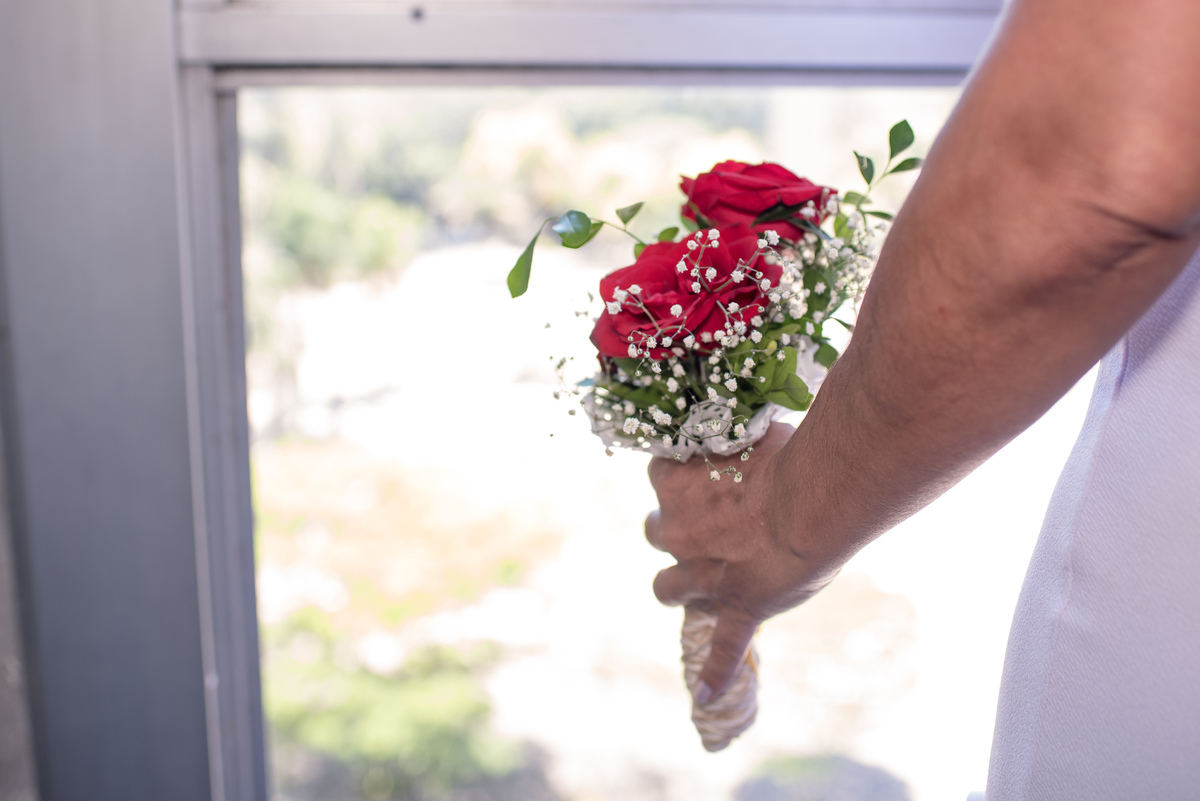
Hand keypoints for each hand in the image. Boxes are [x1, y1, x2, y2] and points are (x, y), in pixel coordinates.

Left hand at [644, 422, 840, 703]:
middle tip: (703, 522)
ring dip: (675, 583)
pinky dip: (714, 672)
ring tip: (689, 584)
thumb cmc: (787, 450)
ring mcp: (704, 574)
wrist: (811, 497)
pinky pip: (721, 648)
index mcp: (676, 481)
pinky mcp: (738, 609)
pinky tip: (707, 695)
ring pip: (667, 586)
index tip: (703, 470)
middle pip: (656, 530)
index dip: (682, 477)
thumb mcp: (752, 425)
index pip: (661, 474)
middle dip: (672, 528)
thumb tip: (746, 411)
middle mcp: (677, 530)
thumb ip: (740, 431)